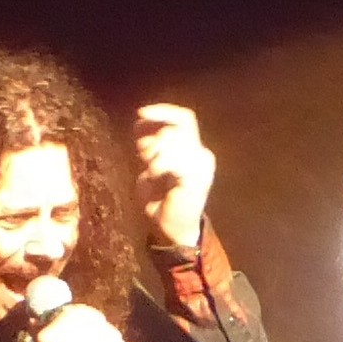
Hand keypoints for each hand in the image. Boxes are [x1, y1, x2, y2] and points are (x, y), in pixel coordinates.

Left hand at [134, 103, 214, 247]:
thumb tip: (141, 118)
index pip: (183, 117)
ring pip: (174, 139)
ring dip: (155, 152)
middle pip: (175, 127)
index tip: (140, 113)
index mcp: (194, 148)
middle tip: (143, 157)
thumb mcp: (151, 163)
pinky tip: (153, 175)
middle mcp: (202, 154)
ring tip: (150, 170)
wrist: (171, 229)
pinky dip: (159, 164)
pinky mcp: (196, 178)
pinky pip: (175, 159)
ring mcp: (202, 166)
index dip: (162, 111)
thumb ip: (150, 142)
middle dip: (153, 138)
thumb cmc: (160, 199)